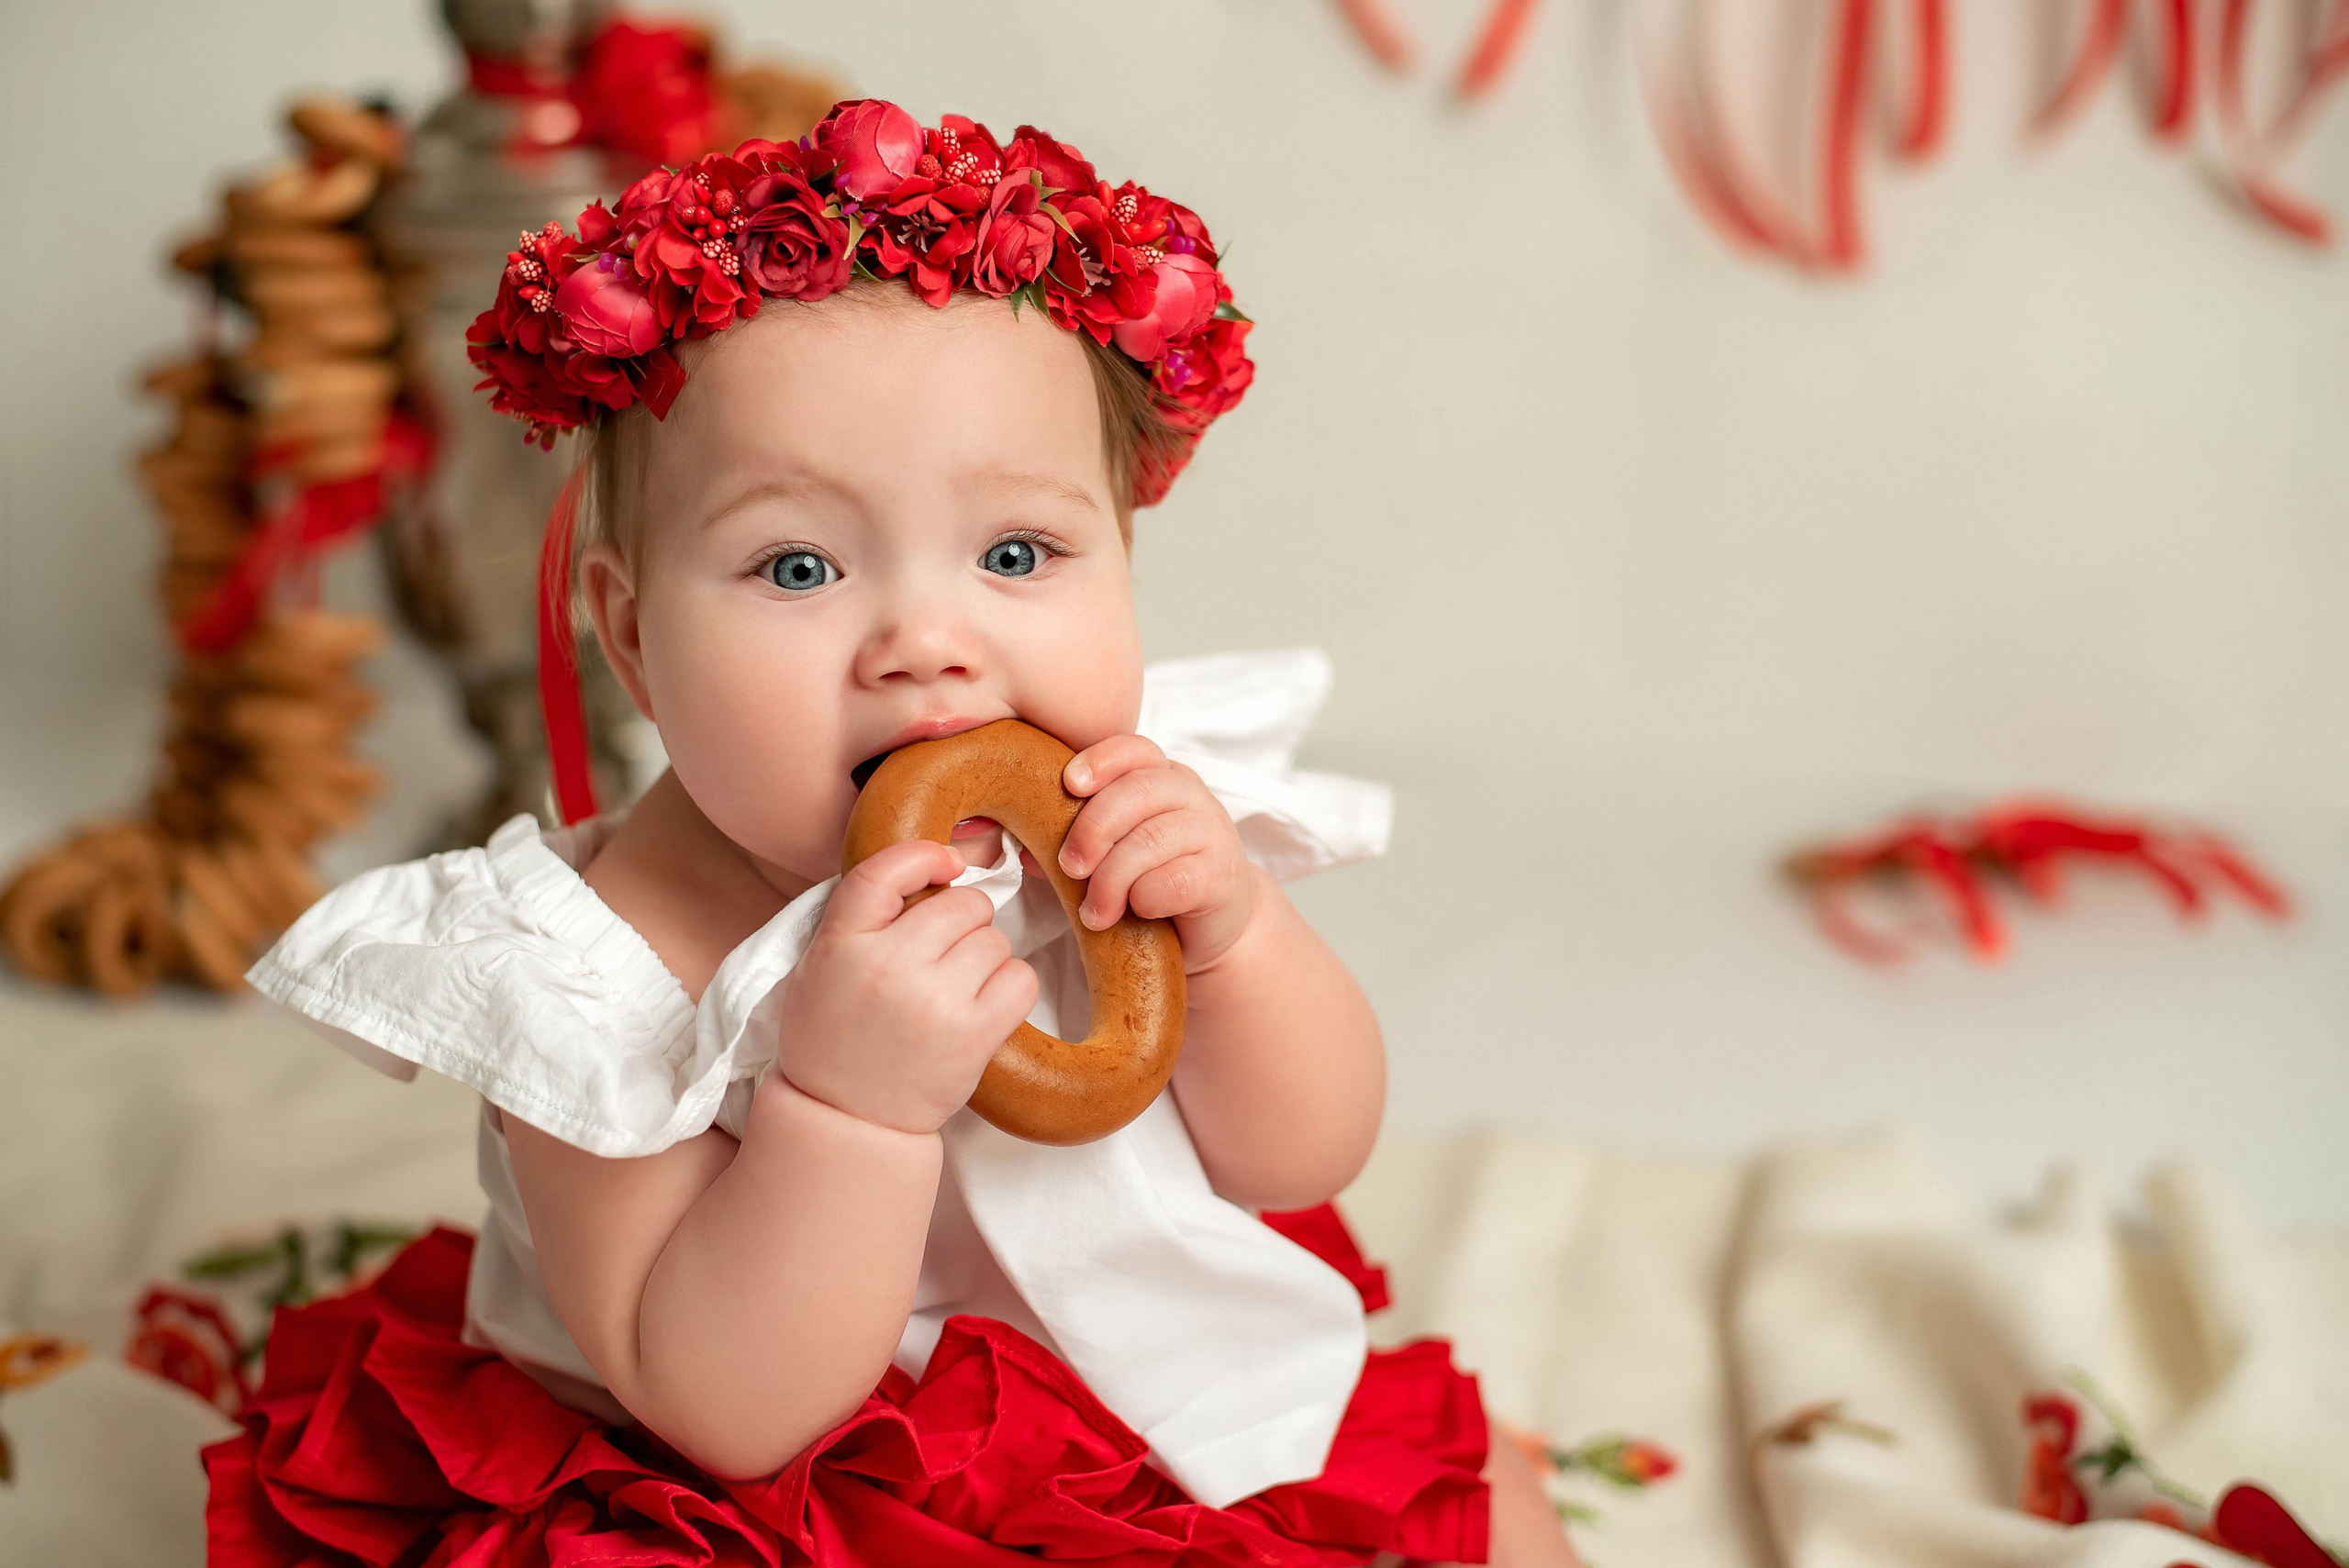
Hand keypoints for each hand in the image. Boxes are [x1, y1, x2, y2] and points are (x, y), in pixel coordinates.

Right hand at [773, 841, 1038, 1133]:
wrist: (844, 1119)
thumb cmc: (834, 1037)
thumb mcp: (822, 964)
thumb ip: (866, 916)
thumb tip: (942, 864)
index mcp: (841, 943)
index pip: (886, 869)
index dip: (926, 855)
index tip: (946, 865)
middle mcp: (888, 966)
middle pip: (962, 903)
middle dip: (962, 922)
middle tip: (942, 958)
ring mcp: (934, 1001)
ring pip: (994, 940)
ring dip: (984, 959)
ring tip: (954, 992)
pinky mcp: (973, 1035)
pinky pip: (1021, 978)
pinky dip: (1011, 987)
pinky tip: (984, 1006)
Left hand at [1058, 735, 1259, 970]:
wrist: (1207, 928)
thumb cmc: (1150, 880)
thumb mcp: (1110, 852)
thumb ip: (1072, 841)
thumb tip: (1023, 850)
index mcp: (1160, 776)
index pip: (1134, 749)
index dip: (1100, 760)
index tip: (1070, 784)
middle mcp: (1190, 795)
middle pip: (1138, 791)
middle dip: (1093, 829)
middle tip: (1069, 868)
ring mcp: (1212, 833)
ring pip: (1150, 840)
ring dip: (1111, 879)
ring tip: (1094, 913)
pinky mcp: (1221, 876)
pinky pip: (1174, 880)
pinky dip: (1145, 899)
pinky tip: (1137, 912)